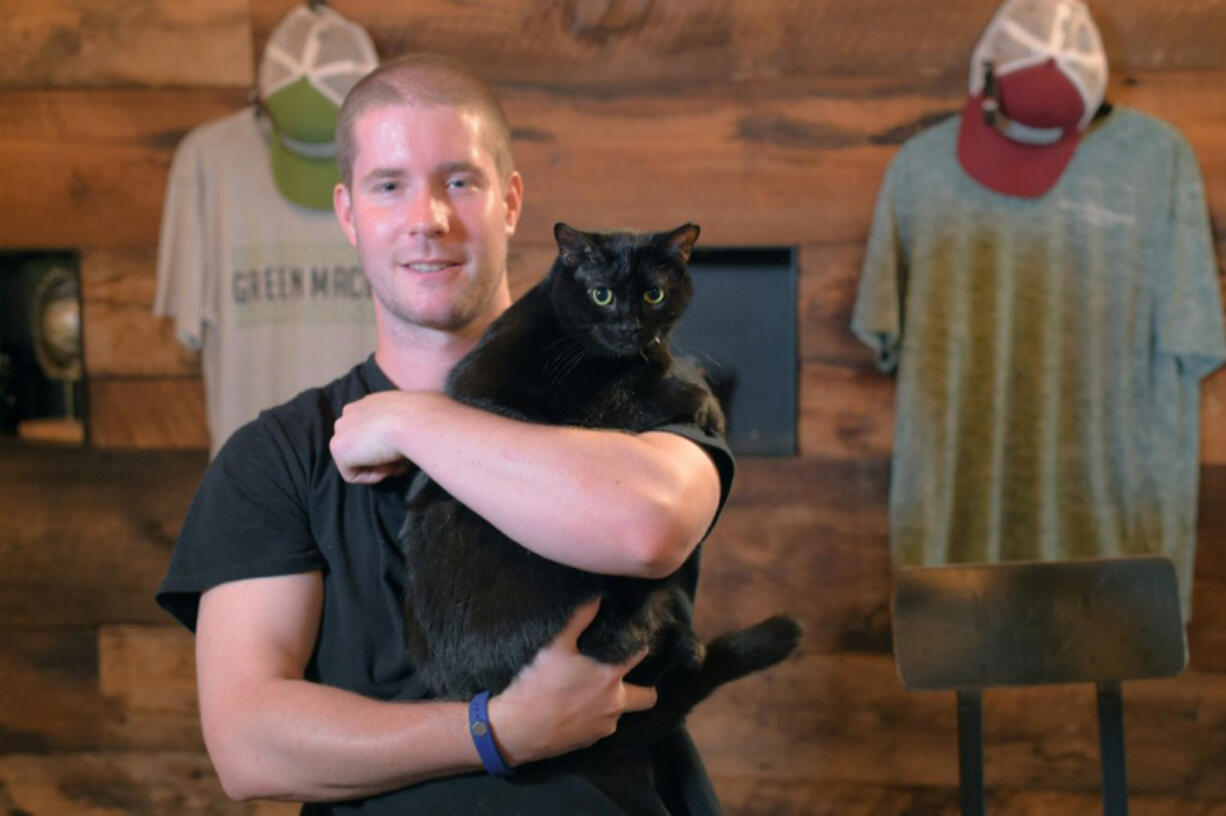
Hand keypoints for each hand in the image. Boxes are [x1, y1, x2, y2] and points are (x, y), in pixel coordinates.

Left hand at [329, 392, 415, 483]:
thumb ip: (406, 422)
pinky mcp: (337, 448)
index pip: (370, 429)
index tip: (404, 447)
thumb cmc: (424, 416)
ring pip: (357, 459)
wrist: (414, 421)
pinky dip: (370, 477)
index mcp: (369, 402)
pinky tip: (386, 468)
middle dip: (379, 456)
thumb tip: (416, 431)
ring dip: (377, 466)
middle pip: (361, 444)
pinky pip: (351, 474)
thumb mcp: (417, 414)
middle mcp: (351, 412)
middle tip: (399, 459)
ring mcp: (341, 429)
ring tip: (396, 463)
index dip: (387, 443)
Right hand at [487, 598, 655, 765]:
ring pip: (622, 712)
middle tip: (626, 675)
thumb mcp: (554, 645)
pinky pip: (603, 726)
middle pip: (647, 697)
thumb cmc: (537, 684)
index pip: (641, 656)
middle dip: (644, 687)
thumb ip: (580, 618)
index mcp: (611, 676)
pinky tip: (578, 708)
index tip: (635, 640)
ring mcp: (604, 726)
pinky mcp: (591, 742)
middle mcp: (615, 704)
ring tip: (595, 691)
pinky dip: (597, 717)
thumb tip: (598, 597)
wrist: (517, 729)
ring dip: (615, 701)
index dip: (640, 645)